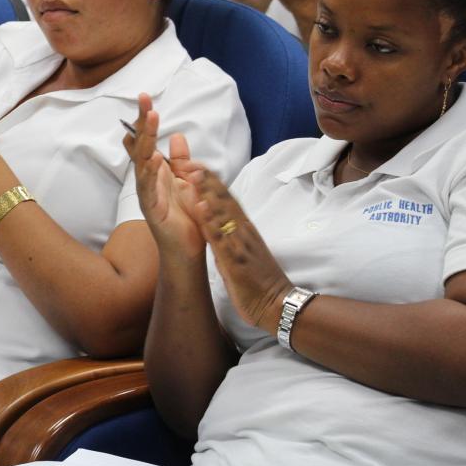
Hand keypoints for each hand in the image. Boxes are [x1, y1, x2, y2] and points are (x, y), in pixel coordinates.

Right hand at [122, 94, 203, 260]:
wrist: (187, 250)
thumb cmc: (186, 218)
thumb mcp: (187, 182)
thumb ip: (182, 161)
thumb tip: (178, 136)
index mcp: (157, 171)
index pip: (148, 140)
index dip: (146, 120)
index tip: (146, 97)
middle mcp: (147, 179)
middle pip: (142, 144)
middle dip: (143, 120)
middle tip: (144, 97)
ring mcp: (146, 193)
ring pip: (142, 161)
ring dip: (146, 138)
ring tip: (151, 118)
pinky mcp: (150, 208)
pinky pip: (147, 187)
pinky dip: (149, 171)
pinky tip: (152, 156)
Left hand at [183, 167, 290, 330]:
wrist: (278, 305)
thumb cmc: (258, 281)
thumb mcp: (240, 253)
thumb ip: (227, 237)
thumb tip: (212, 226)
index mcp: (243, 229)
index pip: (226, 199)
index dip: (209, 181)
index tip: (193, 164)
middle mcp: (243, 231)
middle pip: (224, 199)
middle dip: (206, 179)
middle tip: (188, 160)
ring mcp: (241, 244)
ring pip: (223, 214)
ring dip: (208, 192)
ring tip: (193, 173)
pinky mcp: (237, 260)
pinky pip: (222, 239)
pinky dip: (211, 222)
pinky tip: (201, 208)